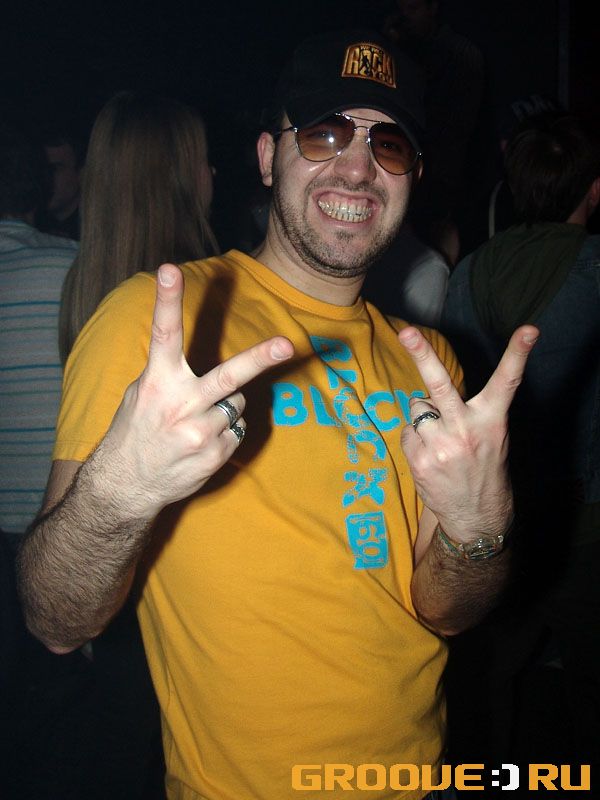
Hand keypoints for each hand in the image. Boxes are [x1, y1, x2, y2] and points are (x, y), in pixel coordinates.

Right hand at [102, 264, 293, 517]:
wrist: (126, 486)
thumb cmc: (136, 430)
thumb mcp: (141, 394)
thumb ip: (169, 372)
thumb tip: (196, 353)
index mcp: (158, 382)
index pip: (164, 333)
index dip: (168, 299)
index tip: (169, 269)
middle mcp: (181, 405)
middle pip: (229, 376)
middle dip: (261, 358)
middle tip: (286, 344)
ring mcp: (201, 433)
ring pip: (238, 403)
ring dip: (225, 408)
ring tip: (195, 423)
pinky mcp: (216, 454)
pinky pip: (237, 429)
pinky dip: (225, 431)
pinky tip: (200, 442)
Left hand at [398, 325, 538, 541]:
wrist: (477, 517)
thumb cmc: (484, 468)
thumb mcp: (492, 437)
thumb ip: (470, 411)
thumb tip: (429, 393)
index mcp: (492, 420)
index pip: (507, 381)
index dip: (518, 353)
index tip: (529, 330)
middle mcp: (466, 430)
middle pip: (440, 385)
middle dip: (421, 355)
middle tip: (407, 332)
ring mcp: (441, 446)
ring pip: (417, 407)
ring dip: (423, 415)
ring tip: (438, 436)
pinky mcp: (420, 461)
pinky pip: (408, 432)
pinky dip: (415, 438)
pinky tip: (429, 454)